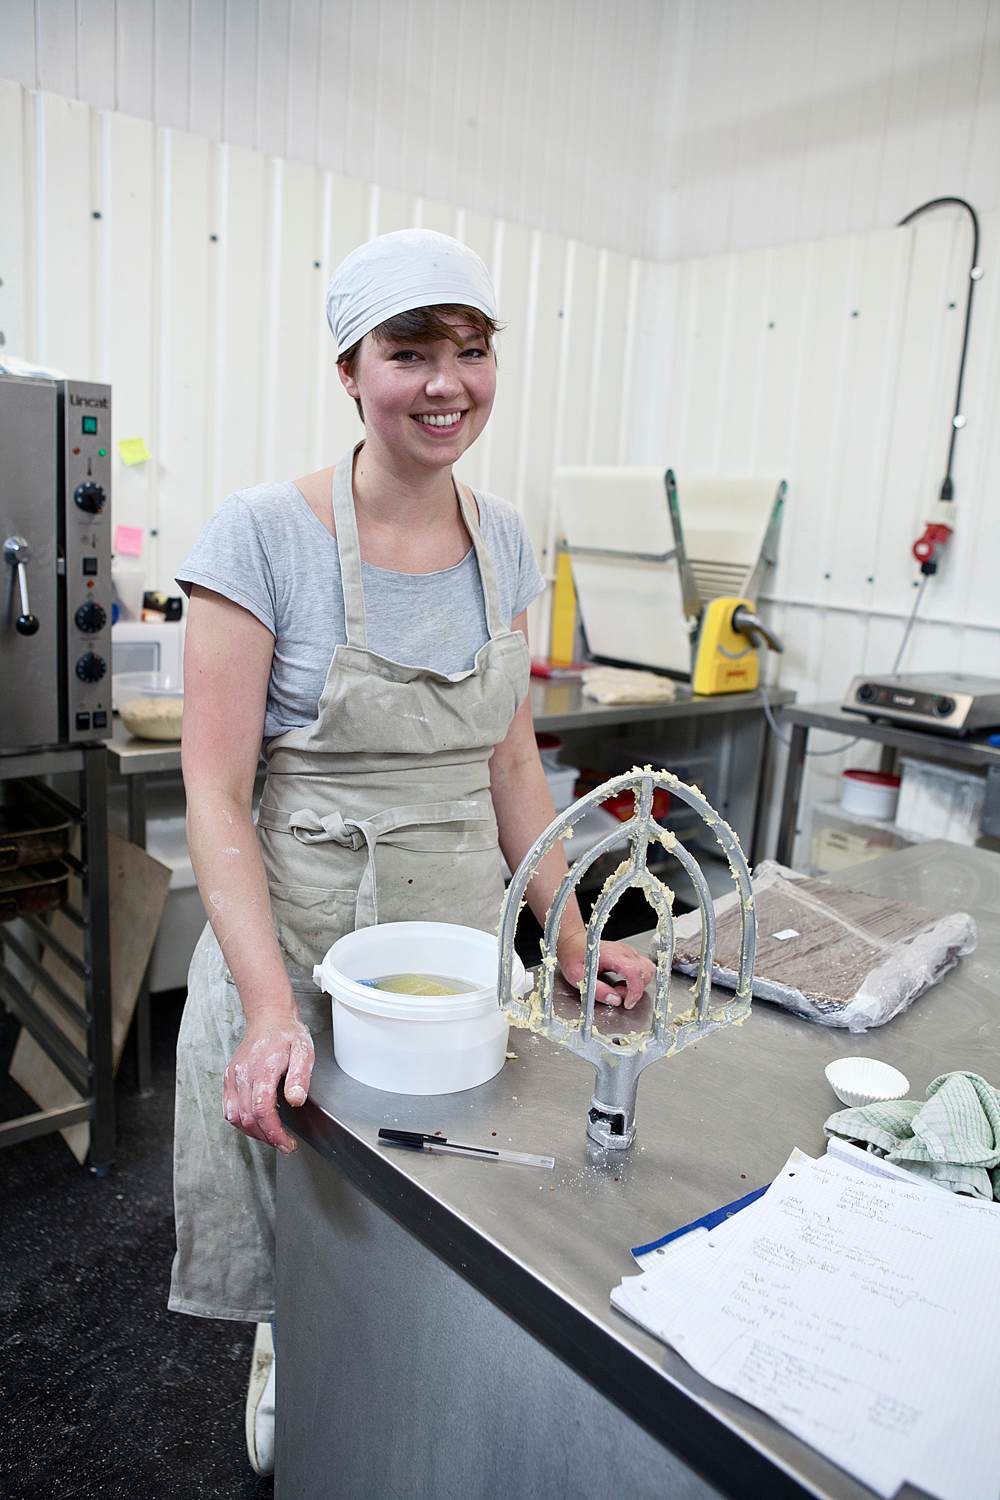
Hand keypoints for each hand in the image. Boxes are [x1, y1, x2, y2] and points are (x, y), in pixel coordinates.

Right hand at [223, 1011, 314, 1153]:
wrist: (269, 1018)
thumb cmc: (287, 1034)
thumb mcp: (303, 1051)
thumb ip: (300, 1077)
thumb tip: (295, 1100)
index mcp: (263, 1068)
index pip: (263, 1110)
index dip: (275, 1133)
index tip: (287, 1144)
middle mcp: (243, 1074)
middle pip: (248, 1118)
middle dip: (267, 1137)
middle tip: (284, 1145)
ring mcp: (233, 1076)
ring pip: (235, 1116)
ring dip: (253, 1133)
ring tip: (271, 1136)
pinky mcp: (228, 1078)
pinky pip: (229, 1108)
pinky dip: (240, 1122)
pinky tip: (255, 1123)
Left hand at [556, 931, 654, 1009]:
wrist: (572, 943)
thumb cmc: (574, 957)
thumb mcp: (578, 977)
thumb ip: (597, 990)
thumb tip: (615, 1000)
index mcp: (612, 954)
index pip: (635, 972)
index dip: (635, 990)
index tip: (627, 1002)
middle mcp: (624, 951)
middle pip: (646, 971)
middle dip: (637, 989)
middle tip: (619, 995)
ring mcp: (628, 951)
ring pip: (647, 970)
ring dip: (638, 984)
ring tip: (619, 989)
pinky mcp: (629, 955)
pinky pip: (641, 969)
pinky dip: (636, 980)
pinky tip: (621, 983)